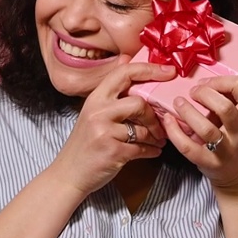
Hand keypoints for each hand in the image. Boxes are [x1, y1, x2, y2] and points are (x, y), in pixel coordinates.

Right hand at [50, 56, 175, 195]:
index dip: (150, 70)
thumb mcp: (93, 115)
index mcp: (95, 98)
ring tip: (158, 140)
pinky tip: (153, 151)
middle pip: (139, 103)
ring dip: (155, 137)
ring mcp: (104, 132)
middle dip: (154, 116)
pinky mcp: (113, 152)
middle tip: (161, 125)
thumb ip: (112, 96)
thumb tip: (129, 62)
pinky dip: (151, 151)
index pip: (124, 73)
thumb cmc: (84, 145)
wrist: (69, 175)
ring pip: (142, 129)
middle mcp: (98, 112)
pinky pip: (142, 148)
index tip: (169, 72)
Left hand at [163, 74, 237, 192]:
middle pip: (224, 106)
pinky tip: (169, 120)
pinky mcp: (209, 162)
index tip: (209, 85)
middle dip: (205, 93)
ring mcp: (226, 150)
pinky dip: (175, 133)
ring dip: (188, 111)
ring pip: (206, 128)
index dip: (222, 80)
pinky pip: (189, 147)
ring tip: (178, 102)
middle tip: (194, 92)